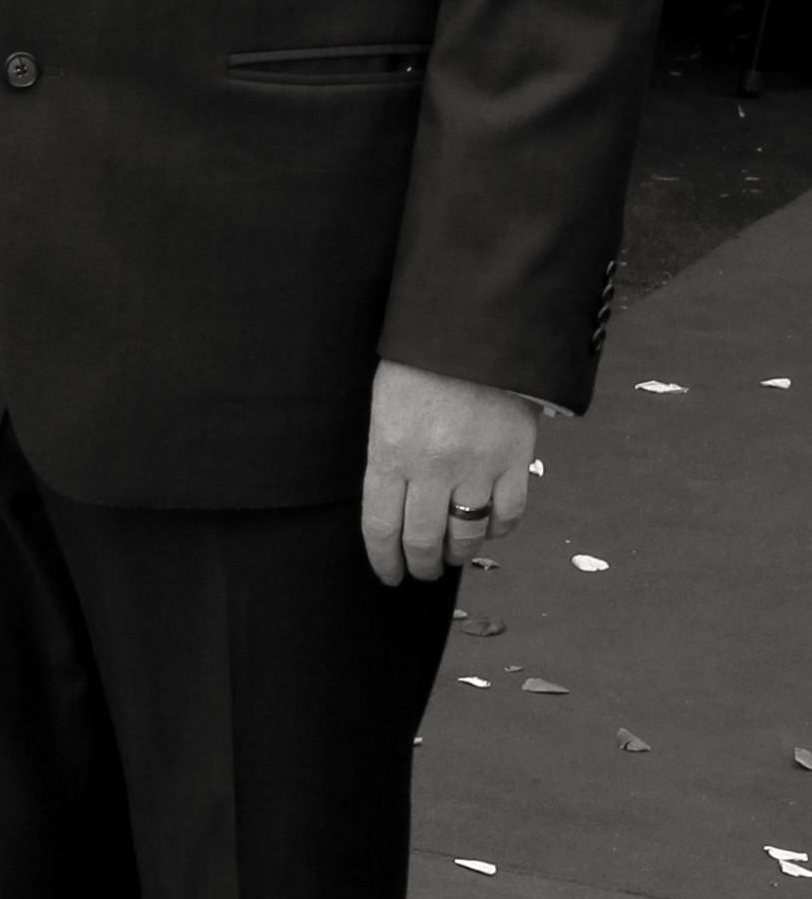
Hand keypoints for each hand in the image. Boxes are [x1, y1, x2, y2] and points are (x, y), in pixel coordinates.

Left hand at [361, 361, 537, 589]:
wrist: (477, 324)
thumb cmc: (422, 360)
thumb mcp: (386, 404)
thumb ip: (390, 454)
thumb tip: (397, 499)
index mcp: (390, 452)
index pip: (382, 527)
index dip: (384, 559)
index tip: (389, 574)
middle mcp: (432, 468)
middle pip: (423, 538)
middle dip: (421, 564)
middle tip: (422, 571)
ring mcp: (477, 466)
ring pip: (467, 532)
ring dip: (459, 553)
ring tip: (454, 556)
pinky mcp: (515, 458)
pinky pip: (509, 512)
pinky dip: (500, 529)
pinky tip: (491, 529)